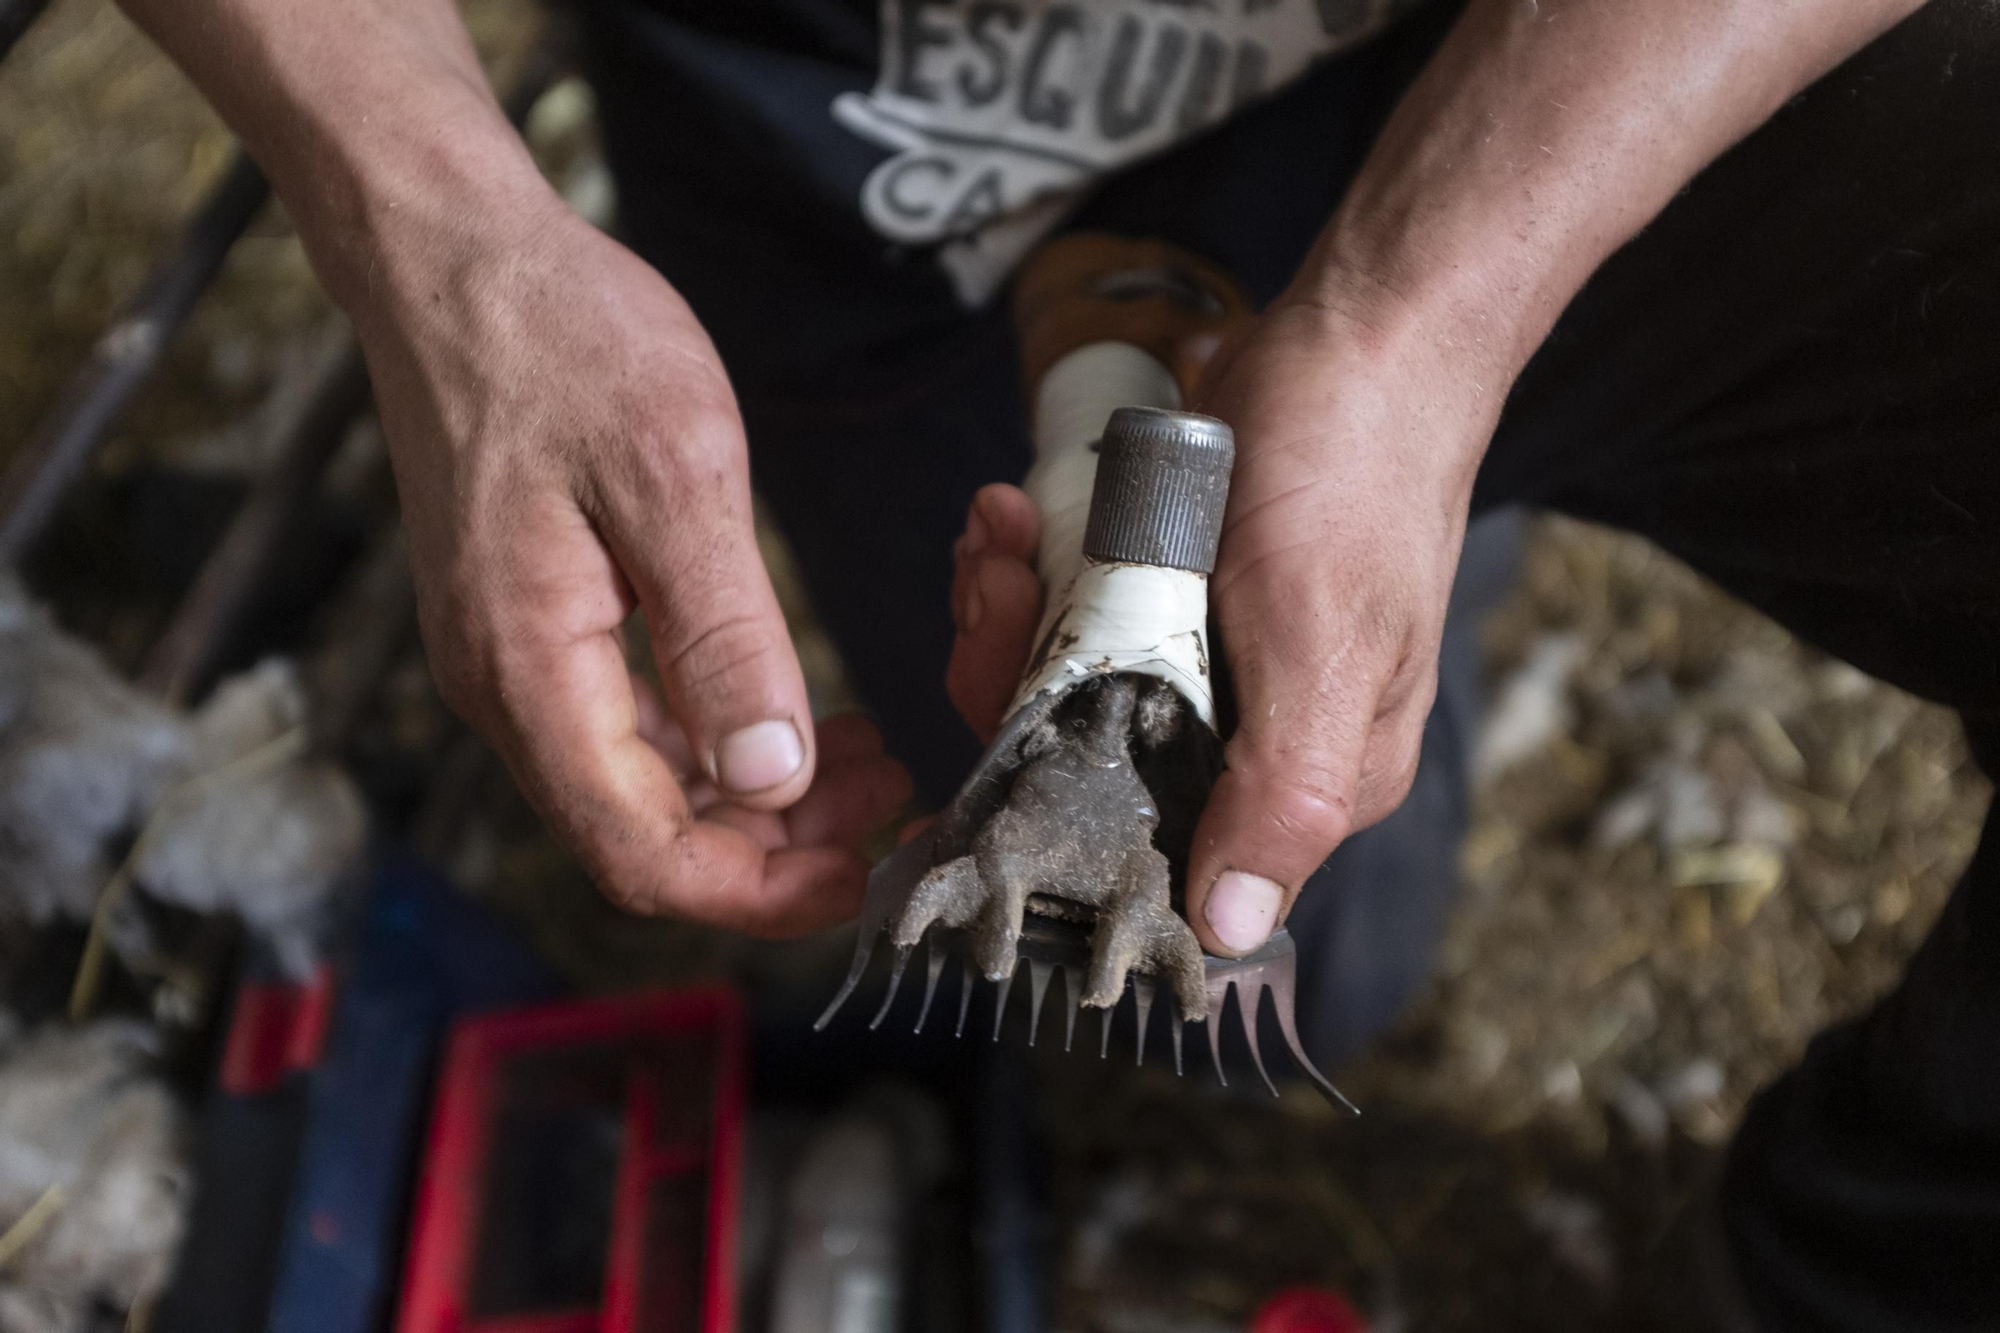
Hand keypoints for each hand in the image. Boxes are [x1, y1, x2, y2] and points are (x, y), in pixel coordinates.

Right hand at [355, 190, 909, 932]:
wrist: (456, 261)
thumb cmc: (561, 342)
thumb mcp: (671, 475)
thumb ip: (724, 635)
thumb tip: (773, 775)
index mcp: (531, 670)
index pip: (640, 854)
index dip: (757, 892)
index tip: (863, 872)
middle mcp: (508, 689)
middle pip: (643, 838)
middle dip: (773, 850)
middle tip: (888, 803)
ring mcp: (514, 661)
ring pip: (641, 790)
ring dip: (753, 800)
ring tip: (864, 761)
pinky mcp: (534, 625)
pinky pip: (628, 728)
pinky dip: (716, 740)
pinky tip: (788, 713)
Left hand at [943, 294, 1499, 955]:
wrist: (1365, 332)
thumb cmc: (1357, 479)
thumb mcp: (1323, 640)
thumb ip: (1282, 791)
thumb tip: (1231, 932)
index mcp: (1300, 779)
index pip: (1152, 851)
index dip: (1057, 804)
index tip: (1005, 709)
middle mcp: (1244, 737)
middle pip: (1081, 761)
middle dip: (1012, 675)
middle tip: (1003, 584)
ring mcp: (1197, 659)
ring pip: (1058, 679)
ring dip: (1008, 607)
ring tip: (1004, 533)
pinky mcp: (1162, 591)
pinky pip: (1066, 607)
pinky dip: (1027, 562)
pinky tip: (1017, 511)